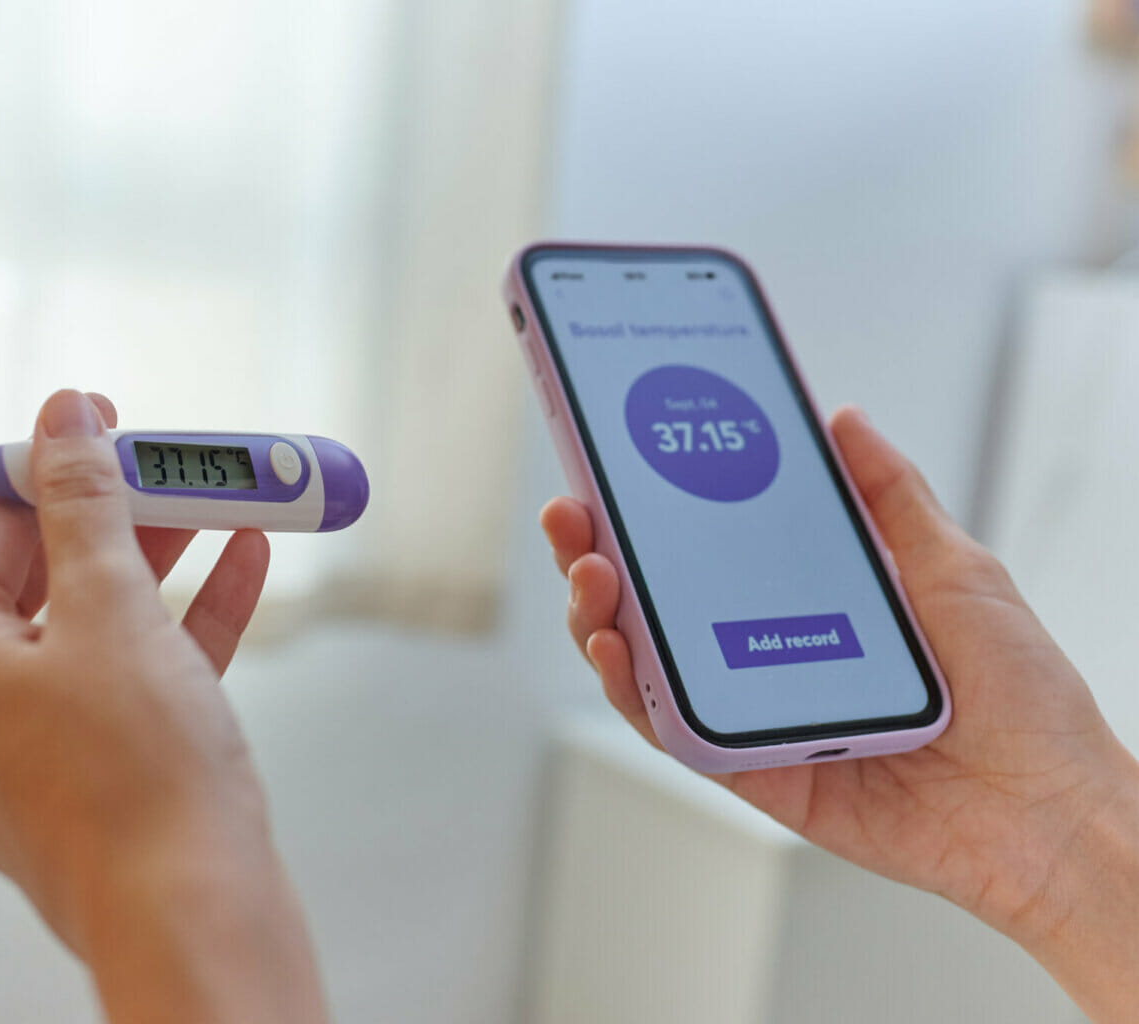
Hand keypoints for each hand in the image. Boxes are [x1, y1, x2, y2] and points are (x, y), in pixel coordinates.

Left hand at [0, 389, 326, 1023]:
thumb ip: (85, 506)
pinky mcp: (93, 780)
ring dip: (164, 561)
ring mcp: (30, 752)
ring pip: (96, 627)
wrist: (194, 917)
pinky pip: (131, 680)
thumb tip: (63, 420)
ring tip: (227, 503)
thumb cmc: (136, 778)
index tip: (108, 425)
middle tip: (180, 464)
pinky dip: (182, 624)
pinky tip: (243, 566)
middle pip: (45, 576)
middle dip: (124, 515)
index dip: (51, 467)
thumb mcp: (112, 609)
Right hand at [541, 406, 1138, 1021]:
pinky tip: (614, 645)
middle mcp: (767, 651)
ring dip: (598, 612)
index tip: (616, 458)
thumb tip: (843, 420)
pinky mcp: (749, 769)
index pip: (710, 543)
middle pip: (658, 598)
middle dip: (599, 549)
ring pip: (646, 660)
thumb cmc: (1020, 697)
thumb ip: (892, 498)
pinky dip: (630, 688)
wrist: (1048, 812)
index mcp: (811, 599)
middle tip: (575, 510)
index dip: (654, 504)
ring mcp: (752, 709)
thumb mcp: (956, 570)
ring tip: (590, 570)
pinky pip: (671, 728)